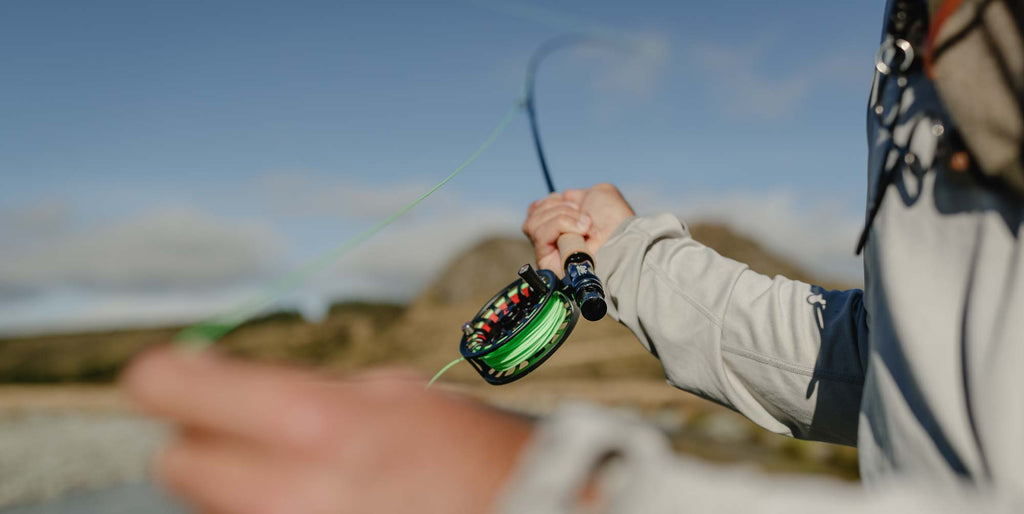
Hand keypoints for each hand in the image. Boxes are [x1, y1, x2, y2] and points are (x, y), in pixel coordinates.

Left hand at [122, 348, 532, 513]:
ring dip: (233, 485)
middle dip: (202, 442)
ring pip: (207, 507)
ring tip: (298, 474)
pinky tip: (311, 501)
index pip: (171, 390)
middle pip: (175, 463)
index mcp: (311, 421)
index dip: (169, 376)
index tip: (179, 374)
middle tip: (247, 431)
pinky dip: (261, 513)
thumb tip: (222, 383)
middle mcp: (283, 492)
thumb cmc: (463, 450)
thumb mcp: (388, 394)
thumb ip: (302, 390)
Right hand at [522, 183, 634, 273]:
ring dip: (561, 216)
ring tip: (585, 225)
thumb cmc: (615, 218)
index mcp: (563, 224)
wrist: (622, 237)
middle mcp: (553, 239)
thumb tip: (559, 198)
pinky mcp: (547, 262)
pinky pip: (540, 234)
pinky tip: (580, 231)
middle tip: (582, 214)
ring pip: (533, 224)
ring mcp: (549, 252)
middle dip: (558, 207)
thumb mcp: (597, 193)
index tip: (564, 199)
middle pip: (533, 215)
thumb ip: (575, 194)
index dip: (547, 202)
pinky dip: (560, 225)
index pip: (536, 211)